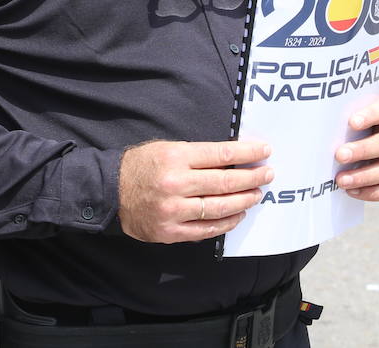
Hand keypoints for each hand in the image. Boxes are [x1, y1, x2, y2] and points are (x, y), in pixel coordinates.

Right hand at [118, 139, 273, 243]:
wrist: (110, 192)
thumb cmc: (141, 165)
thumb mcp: (166, 148)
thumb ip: (197, 154)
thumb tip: (233, 159)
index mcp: (175, 157)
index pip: (222, 154)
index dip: (248, 153)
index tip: (264, 151)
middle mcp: (176, 183)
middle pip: (226, 182)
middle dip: (252, 178)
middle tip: (268, 174)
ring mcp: (174, 210)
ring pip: (220, 208)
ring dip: (244, 201)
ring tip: (257, 194)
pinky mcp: (171, 231)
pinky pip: (207, 230)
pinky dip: (227, 222)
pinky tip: (238, 214)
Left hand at [334, 98, 378, 200]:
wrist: (363, 139)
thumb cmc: (352, 123)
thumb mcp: (349, 114)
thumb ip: (341, 117)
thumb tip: (319, 125)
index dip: (371, 116)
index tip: (352, 122)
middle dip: (363, 151)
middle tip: (340, 155)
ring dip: (364, 176)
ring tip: (341, 180)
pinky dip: (371, 192)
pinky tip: (352, 191)